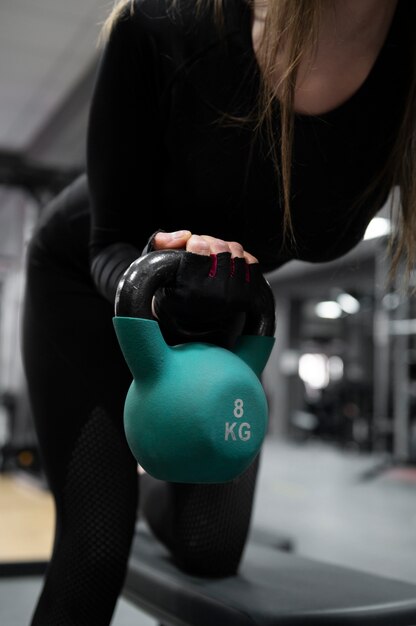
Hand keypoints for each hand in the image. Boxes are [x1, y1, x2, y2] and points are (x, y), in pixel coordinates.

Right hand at [151, 231, 260, 346]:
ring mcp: (234, 296)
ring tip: (213, 258)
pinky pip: (251, 261)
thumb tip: (186, 235)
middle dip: (209, 242)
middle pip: (219, 246)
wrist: (194, 320)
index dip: (195, 242)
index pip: (199, 247)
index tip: (191, 245)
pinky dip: (240, 258)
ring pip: (235, 250)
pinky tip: (228, 265)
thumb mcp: (159, 266)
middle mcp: (215, 295)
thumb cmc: (174, 289)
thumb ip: (161, 244)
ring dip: (224, 248)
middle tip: (202, 251)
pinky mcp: (249, 296)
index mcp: (190, 288)